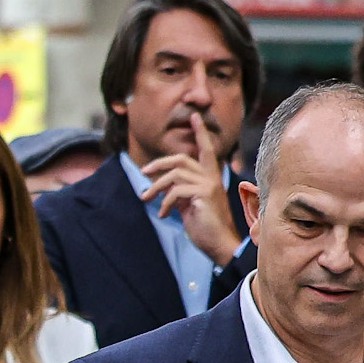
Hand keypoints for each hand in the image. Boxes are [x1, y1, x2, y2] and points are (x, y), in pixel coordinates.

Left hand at [142, 126, 238, 263]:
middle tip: (143, 172)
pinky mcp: (203, 195)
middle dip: (158, 163)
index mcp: (211, 177)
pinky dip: (165, 202)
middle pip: (181, 159)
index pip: (206, 150)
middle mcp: (211, 177)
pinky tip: (164, 214)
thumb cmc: (205, 228)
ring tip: (146, 199)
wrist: (220, 245)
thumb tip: (160, 185)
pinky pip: (175, 191)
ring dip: (155, 187)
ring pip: (174, 175)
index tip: (195, 117)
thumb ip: (179, 191)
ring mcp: (208, 185)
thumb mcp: (189, 205)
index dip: (200, 133)